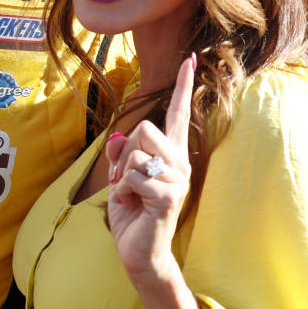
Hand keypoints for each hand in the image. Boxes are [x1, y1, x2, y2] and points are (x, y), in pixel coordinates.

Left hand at [106, 55, 194, 282]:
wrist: (138, 250)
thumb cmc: (132, 211)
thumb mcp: (119, 175)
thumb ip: (119, 153)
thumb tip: (118, 138)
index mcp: (170, 153)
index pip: (178, 113)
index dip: (182, 86)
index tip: (189, 58)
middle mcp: (179, 162)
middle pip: (144, 128)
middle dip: (123, 153)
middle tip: (125, 179)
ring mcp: (178, 179)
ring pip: (136, 152)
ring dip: (121, 174)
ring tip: (130, 194)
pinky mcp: (169, 196)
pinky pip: (133, 176)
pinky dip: (122, 190)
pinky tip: (133, 206)